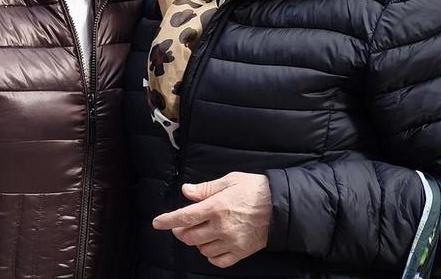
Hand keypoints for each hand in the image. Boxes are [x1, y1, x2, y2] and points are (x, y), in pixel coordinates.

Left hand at [151, 172, 270, 268]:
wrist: (283, 206)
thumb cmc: (255, 189)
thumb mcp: (229, 180)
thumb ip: (205, 188)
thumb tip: (185, 191)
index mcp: (216, 207)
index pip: (184, 216)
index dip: (167, 220)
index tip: (157, 223)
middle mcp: (221, 227)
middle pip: (189, 236)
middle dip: (180, 231)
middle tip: (182, 225)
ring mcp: (232, 241)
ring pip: (202, 249)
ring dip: (196, 242)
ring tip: (202, 232)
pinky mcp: (242, 251)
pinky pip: (219, 260)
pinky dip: (211, 255)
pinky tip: (212, 246)